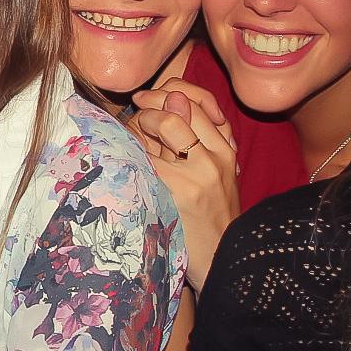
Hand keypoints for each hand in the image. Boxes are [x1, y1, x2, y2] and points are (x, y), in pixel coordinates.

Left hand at [131, 80, 239, 292]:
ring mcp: (199, 172)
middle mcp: (216, 155)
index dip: (168, 92)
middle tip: (133, 112)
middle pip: (180, 105)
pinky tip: (124, 158)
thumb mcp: (214, 174)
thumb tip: (171, 98)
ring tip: (130, 138)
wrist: (221, 259)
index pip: (199, 100)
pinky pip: (148, 154)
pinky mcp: (179, 189)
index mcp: (226, 149)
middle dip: (149, 104)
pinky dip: (131, 149)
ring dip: (139, 125)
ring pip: (165, 123)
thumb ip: (198, 138)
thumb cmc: (209, 218)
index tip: (147, 99)